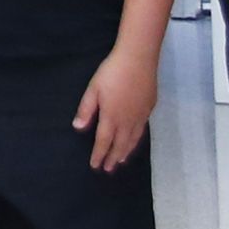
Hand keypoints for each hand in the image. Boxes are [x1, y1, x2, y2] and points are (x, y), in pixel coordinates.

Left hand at [76, 44, 161, 171]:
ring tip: (120, 161)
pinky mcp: (149, 108)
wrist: (138, 59)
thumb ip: (86, 109)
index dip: (99, 154)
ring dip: (126, 152)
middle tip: (108, 169)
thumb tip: (78, 127)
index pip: (103, 141)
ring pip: (133, 140)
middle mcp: (127, 120)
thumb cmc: (112, 72)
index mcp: (111, 116)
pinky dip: (136, 140)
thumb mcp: (93, 89)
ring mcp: (140, 115)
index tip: (95, 166)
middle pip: (120, 144)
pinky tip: (134, 141)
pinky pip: (142, 130)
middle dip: (112, 158)